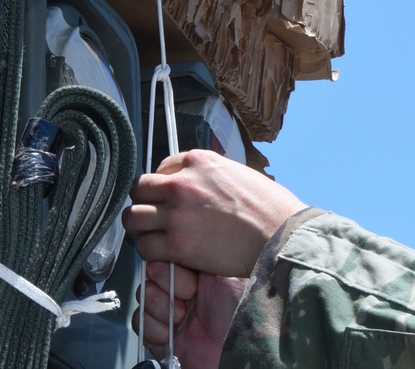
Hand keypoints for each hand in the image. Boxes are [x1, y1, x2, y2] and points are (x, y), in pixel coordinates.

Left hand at [123, 149, 304, 276]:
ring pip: (133, 218)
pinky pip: (145, 246)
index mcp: (199, 161)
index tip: (169, 198)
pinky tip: (164, 254)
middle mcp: (182, 183)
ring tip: (154, 236)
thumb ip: (212, 177)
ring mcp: (176, 213)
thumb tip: (201, 187)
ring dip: (140, 228)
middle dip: (144, 203)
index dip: (163, 184)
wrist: (280, 235)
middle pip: (139, 189)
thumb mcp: (239, 174)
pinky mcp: (177, 243)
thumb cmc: (270, 208)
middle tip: (153, 216)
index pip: (162, 167)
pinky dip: (149, 251)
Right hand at [134, 261, 247, 368]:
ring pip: (143, 294)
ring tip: (182, 317)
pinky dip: (153, 327)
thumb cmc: (238, 315)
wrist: (233, 352)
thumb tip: (183, 238)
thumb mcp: (225, 274)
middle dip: (168, 283)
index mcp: (198, 271)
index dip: (172, 261)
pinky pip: (138, 321)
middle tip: (190, 296)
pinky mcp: (157, 333)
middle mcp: (182, 288)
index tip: (189, 274)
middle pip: (152, 271)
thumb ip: (202, 255)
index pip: (169, 253)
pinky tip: (170, 333)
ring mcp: (168, 310)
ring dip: (161, 306)